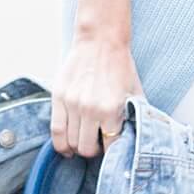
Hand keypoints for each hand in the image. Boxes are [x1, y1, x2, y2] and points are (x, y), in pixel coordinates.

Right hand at [51, 33, 143, 156]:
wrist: (100, 42)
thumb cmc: (119, 66)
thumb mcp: (135, 93)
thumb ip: (136, 116)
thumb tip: (138, 139)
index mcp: (112, 109)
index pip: (110, 146)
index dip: (112, 152)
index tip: (112, 150)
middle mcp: (90, 109)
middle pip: (87, 149)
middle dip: (93, 152)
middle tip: (97, 146)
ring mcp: (72, 103)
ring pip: (70, 142)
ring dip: (77, 147)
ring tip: (83, 142)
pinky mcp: (59, 97)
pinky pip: (56, 130)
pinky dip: (60, 144)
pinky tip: (66, 147)